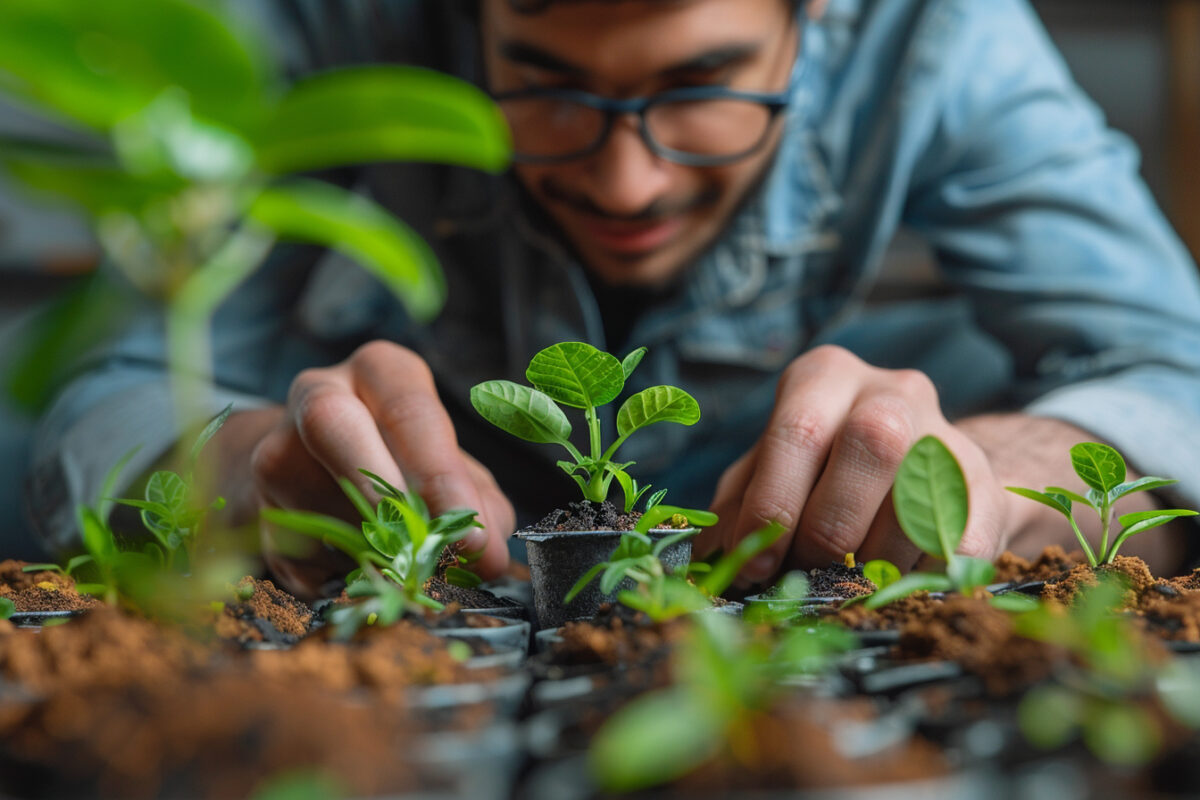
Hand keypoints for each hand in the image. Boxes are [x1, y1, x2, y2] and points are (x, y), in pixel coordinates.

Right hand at [248, 340, 513, 592]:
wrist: (314, 468)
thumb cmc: (404, 459)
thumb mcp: (453, 467)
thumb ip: (479, 504)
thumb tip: (487, 555)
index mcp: (381, 373)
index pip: (408, 412)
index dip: (440, 476)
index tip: (470, 532)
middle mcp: (319, 393)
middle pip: (330, 424)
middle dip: (381, 492)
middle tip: (425, 548)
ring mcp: (275, 450)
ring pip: (312, 501)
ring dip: (368, 549)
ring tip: (406, 566)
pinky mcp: (256, 508)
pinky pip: (296, 551)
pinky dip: (340, 576)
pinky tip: (364, 575)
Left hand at [697, 346, 1009, 585]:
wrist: (919, 469)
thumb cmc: (823, 471)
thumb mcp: (771, 473)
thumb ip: (740, 507)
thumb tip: (717, 562)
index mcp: (824, 377)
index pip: (798, 431)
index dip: (773, 506)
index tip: (755, 565)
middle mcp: (890, 391)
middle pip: (869, 445)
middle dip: (827, 528)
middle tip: (805, 573)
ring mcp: (946, 433)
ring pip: (921, 492)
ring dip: (874, 561)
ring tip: (846, 584)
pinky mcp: (986, 486)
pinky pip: (964, 540)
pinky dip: (923, 577)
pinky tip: (893, 588)